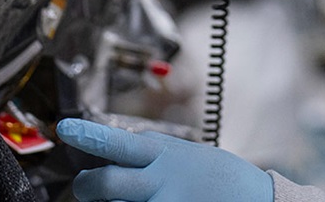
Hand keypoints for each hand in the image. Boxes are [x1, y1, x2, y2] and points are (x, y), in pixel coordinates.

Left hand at [57, 118, 272, 201]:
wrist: (260, 201)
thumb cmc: (219, 178)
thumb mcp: (186, 154)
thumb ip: (151, 155)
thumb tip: (114, 155)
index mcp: (164, 154)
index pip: (117, 142)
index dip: (87, 136)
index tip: (64, 130)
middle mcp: (161, 181)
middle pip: (104, 184)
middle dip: (86, 187)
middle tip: (85, 187)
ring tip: (123, 200)